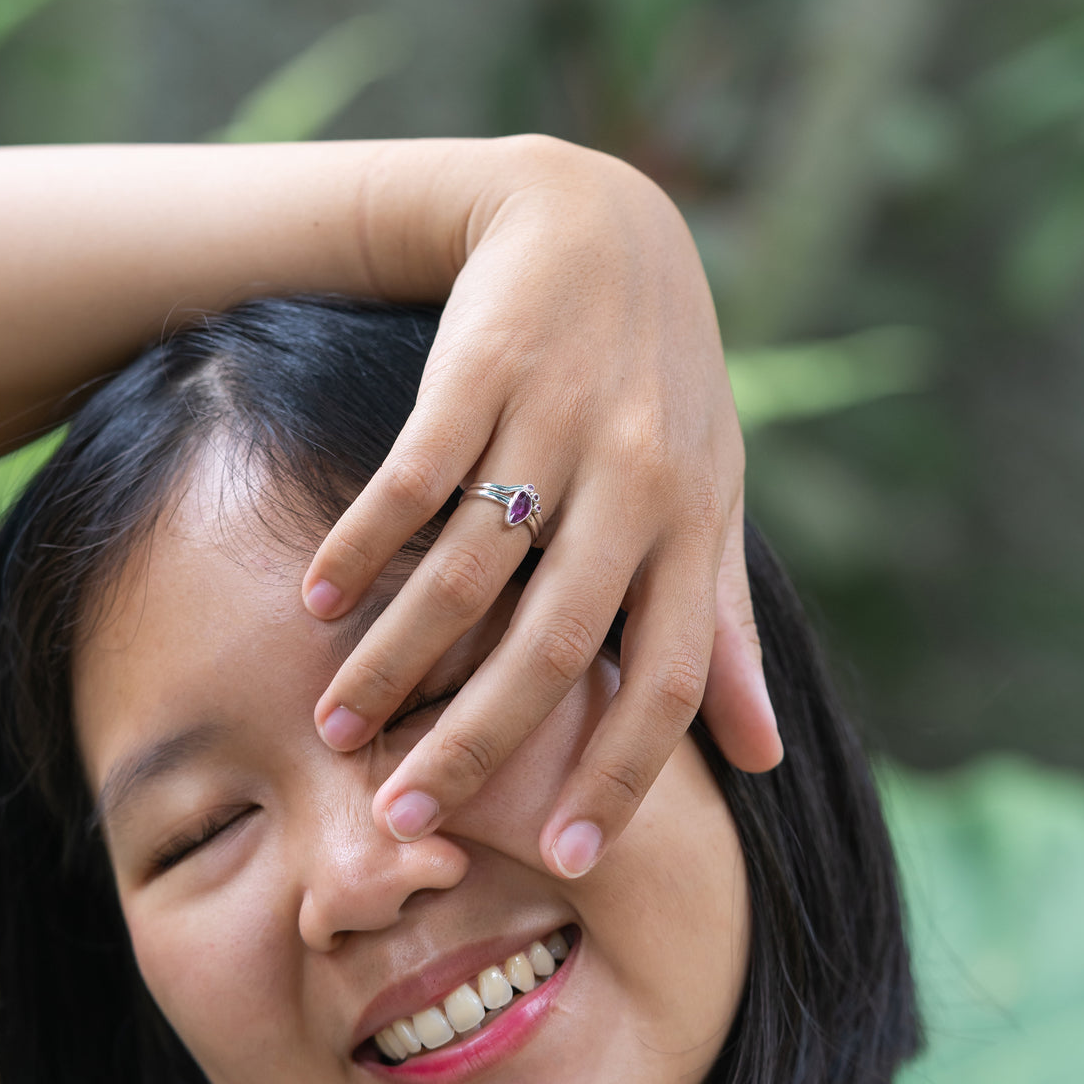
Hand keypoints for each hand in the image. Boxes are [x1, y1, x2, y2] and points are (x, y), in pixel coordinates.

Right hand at [301, 136, 782, 877]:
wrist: (598, 224)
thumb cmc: (660, 385)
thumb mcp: (712, 497)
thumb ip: (726, 626)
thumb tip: (764, 759)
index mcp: (696, 525)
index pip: (667, 677)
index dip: (621, 774)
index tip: (560, 859)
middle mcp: (635, 482)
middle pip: (554, 644)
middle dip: (476, 743)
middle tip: (404, 819)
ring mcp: (558, 421)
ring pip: (469, 570)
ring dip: (395, 657)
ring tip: (335, 726)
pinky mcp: (484, 368)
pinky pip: (417, 477)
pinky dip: (364, 539)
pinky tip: (318, 594)